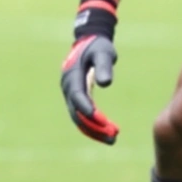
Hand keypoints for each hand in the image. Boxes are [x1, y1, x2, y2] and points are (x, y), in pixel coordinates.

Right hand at [60, 0, 120, 144]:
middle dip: (94, 126)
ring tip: (113, 139)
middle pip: (77, 112)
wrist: (89, 42)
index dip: (87, 109)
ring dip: (94, 130)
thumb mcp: (103, 52)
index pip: (78, 96)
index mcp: (72, 75)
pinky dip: (93, 126)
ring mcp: (70, 94)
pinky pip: (82, 116)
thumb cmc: (98, 46)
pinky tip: (107, 132)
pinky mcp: (77, 98)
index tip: (101, 121)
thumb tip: (106, 83)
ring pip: (79, 118)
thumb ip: (104, 65)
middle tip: (112, 136)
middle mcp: (68, 87)